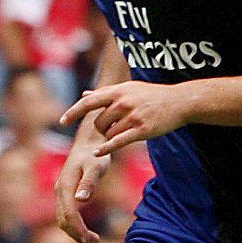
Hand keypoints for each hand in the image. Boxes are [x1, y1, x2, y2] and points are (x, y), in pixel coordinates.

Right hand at [54, 145, 107, 242]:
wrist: (89, 141)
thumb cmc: (95, 154)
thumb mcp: (96, 167)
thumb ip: (89, 183)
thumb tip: (81, 200)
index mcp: (66, 187)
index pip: (70, 215)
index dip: (80, 230)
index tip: (93, 240)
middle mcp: (60, 191)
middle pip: (63, 220)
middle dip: (77, 234)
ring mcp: (60, 192)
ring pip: (62, 218)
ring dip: (75, 231)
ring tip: (93, 240)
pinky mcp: (65, 192)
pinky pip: (65, 213)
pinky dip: (74, 224)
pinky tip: (86, 229)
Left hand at [61, 81, 193, 157]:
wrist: (179, 101)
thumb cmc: (152, 95)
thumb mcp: (128, 89)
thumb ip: (105, 94)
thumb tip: (84, 95)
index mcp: (118, 91)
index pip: (88, 102)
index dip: (73, 112)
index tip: (62, 122)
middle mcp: (123, 102)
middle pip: (99, 122)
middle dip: (101, 129)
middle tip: (114, 128)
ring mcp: (133, 116)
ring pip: (109, 133)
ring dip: (112, 136)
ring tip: (127, 130)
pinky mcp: (142, 130)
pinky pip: (118, 141)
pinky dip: (106, 148)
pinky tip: (97, 153)